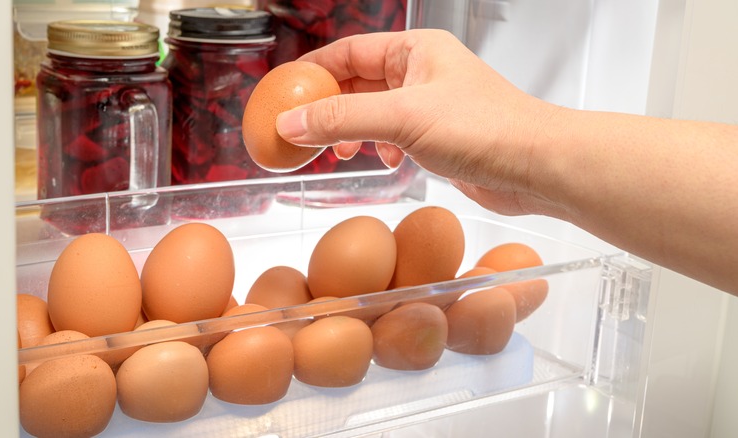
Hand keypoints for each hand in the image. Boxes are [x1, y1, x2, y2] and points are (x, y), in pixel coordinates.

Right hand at [275, 29, 559, 217]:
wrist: (536, 166)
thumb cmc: (487, 128)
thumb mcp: (402, 118)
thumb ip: (342, 120)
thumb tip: (292, 122)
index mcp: (415, 50)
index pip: (348, 52)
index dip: (313, 74)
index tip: (284, 96)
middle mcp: (422, 72)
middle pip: (358, 84)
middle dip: (330, 109)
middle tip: (305, 133)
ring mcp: (431, 105)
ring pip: (374, 113)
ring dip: (353, 132)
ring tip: (344, 152)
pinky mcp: (439, 137)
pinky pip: (393, 137)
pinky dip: (379, 149)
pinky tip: (383, 162)